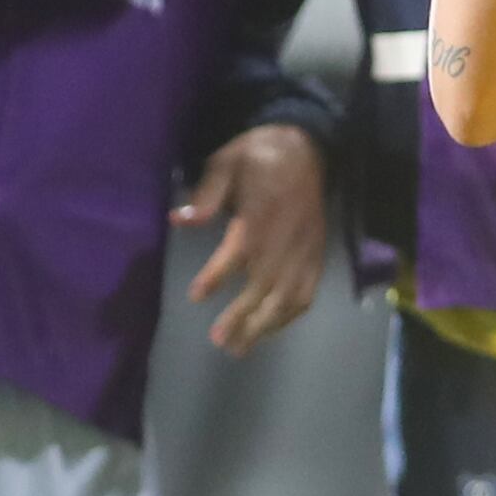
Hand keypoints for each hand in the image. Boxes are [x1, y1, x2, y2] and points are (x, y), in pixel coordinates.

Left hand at [171, 123, 326, 355]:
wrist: (307, 148)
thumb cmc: (259, 156)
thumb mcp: (227, 161)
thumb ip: (207, 194)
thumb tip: (179, 220)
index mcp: (262, 212)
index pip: (241, 249)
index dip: (219, 274)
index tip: (196, 295)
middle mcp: (285, 236)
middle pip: (266, 283)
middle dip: (243, 315)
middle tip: (218, 340)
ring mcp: (305, 248)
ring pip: (288, 295)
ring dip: (265, 324)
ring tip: (240, 347)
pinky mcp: (316, 254)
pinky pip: (308, 292)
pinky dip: (291, 315)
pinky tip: (271, 330)